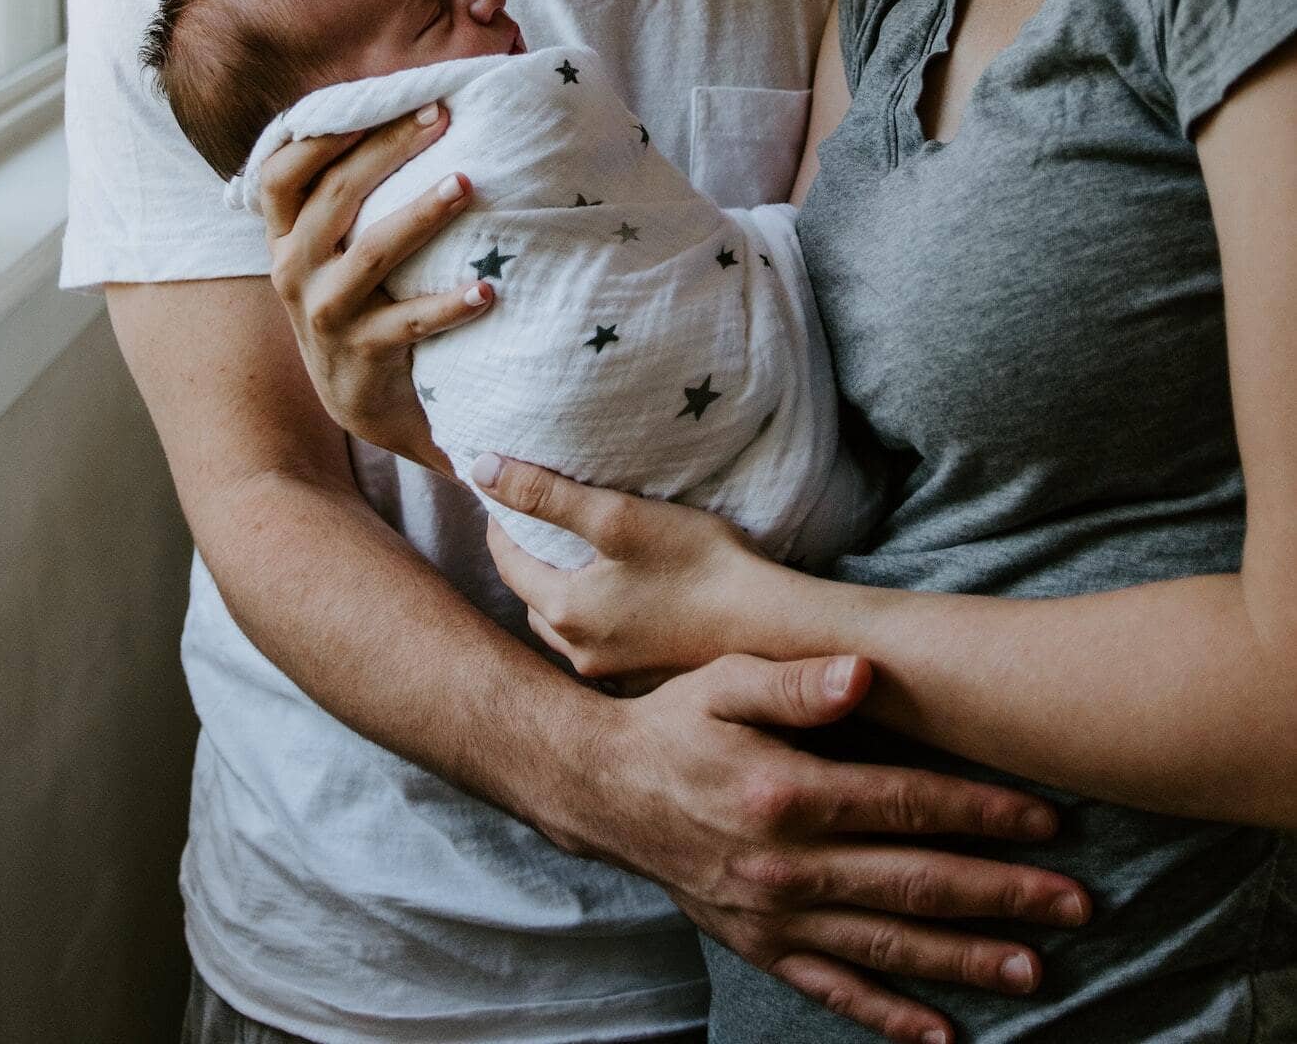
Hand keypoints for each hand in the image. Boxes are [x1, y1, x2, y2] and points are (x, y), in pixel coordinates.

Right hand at [259, 103, 493, 464]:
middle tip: (441, 118)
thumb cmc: (359, 299)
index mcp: (286, 236)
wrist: (361, 400)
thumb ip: (350, 195)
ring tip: (465, 184)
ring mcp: (325, 313)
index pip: (283, 174)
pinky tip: (487, 289)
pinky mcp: (362, 353)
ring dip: (421, 214)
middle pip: (335, 195)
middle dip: (388, 149)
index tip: (381, 100)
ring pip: (372, 252)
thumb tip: (415, 111)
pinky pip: (409, 322)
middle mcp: (294, 270)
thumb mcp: (333, 249)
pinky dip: (449, 304)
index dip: (324, 135)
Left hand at [479, 454, 762, 679]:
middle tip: (534, 526)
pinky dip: (595, 619)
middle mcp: (580, 653)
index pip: (507, 564)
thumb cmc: (699, 565)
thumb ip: (547, 494)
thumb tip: (482, 470)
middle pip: (533, 600)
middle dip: (527, 563)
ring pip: (565, 628)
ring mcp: (613, 673)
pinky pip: (601, 645)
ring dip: (559, 594)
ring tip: (573, 560)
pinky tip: (618, 600)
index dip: (501, 525)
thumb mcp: (617, 516)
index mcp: (565, 613)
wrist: (771, 629)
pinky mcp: (644, 679)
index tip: (503, 496)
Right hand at [572, 656, 1089, 1043]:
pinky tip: (943, 1034)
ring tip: (1036, 966)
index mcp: (787, 792)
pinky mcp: (761, 947)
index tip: (1045, 818)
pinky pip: (835, 990)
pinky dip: (890, 1017)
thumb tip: (863, 673)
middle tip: (1078, 904)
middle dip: (1003, 893)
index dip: (980, 811)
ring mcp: (775, 916)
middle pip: (915, 882)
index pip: (905, 804)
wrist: (602, 788)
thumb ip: (796, 680)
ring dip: (966, 957)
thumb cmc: (673, 720)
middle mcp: (787, 865)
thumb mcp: (724, 680)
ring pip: (888, 944)